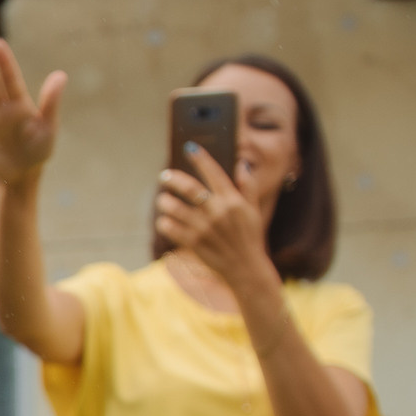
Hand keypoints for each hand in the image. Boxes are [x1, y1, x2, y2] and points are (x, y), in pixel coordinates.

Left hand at [154, 147, 276, 301]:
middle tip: (164, 176)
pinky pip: (169, 228)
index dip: (201, 159)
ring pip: (174, 208)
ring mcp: (204, 228)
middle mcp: (218, 212)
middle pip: (189, 188)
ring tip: (163, 200)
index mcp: (233, 201)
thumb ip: (248, 186)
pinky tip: (165, 220)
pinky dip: (164, 222)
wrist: (245, 268)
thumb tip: (241, 164)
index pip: (214, 173)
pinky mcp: (193, 243)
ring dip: (164, 201)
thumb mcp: (253, 210)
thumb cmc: (249, 236)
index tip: (190, 147)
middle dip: (172, 179)